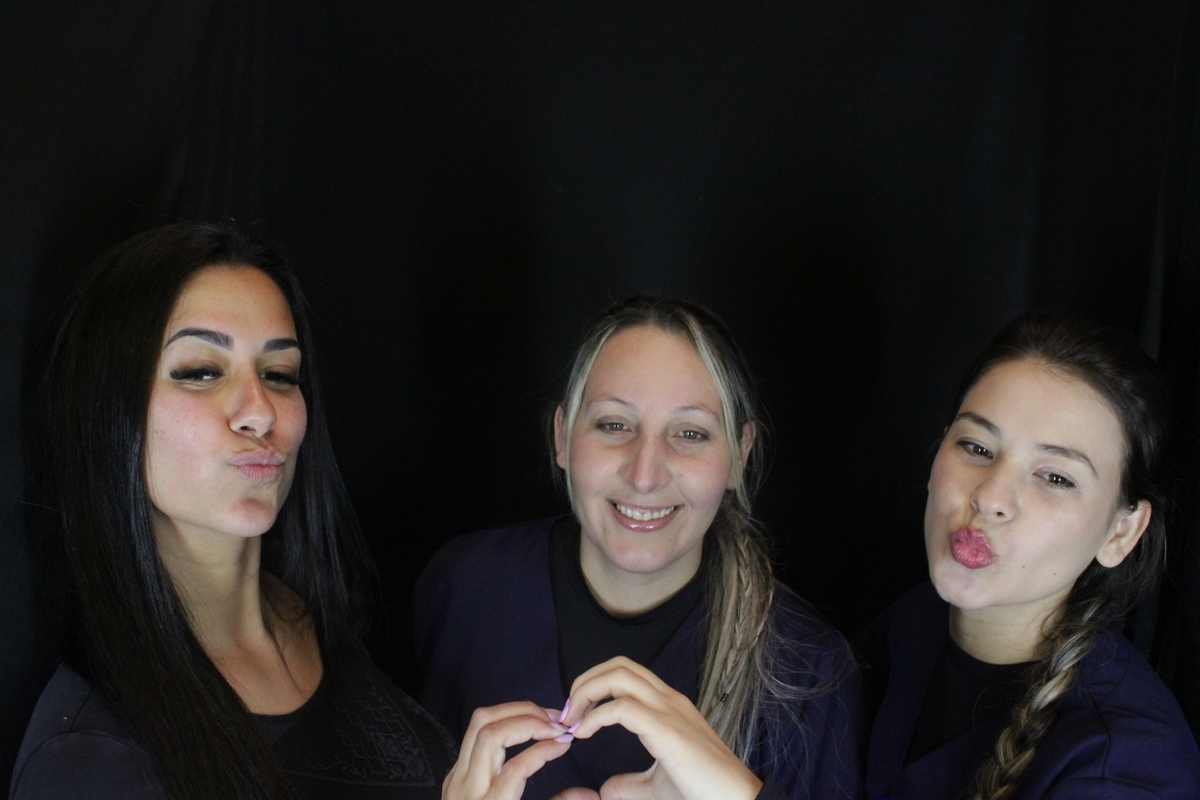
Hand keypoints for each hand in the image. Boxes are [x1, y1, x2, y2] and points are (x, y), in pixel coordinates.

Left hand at [443, 702, 572, 799]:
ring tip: (543, 717)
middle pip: (490, 734)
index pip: (515, 768)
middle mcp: (467, 789)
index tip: (566, 742)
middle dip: (527, 719)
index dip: (544, 750)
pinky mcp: (453, 772)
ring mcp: (456, 777)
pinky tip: (524, 727)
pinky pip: (475, 733)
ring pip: (478, 724)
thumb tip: (590, 793)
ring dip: (514, 712)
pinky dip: (502, 721)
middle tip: (557, 723)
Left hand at [557, 657, 762, 799]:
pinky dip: (596, 716)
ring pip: (619, 676)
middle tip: (567, 713)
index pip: (626, 673)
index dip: (594, 685)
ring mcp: (669, 711)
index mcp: (667, 707)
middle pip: (618, 665)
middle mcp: (668, 700)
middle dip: (585, 682)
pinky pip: (623, 708)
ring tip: (572, 720)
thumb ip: (631, 784)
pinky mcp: (667, 730)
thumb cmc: (703, 792)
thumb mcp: (657, 785)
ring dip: (586, 692)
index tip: (575, 716)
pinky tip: (584, 734)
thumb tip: (607, 789)